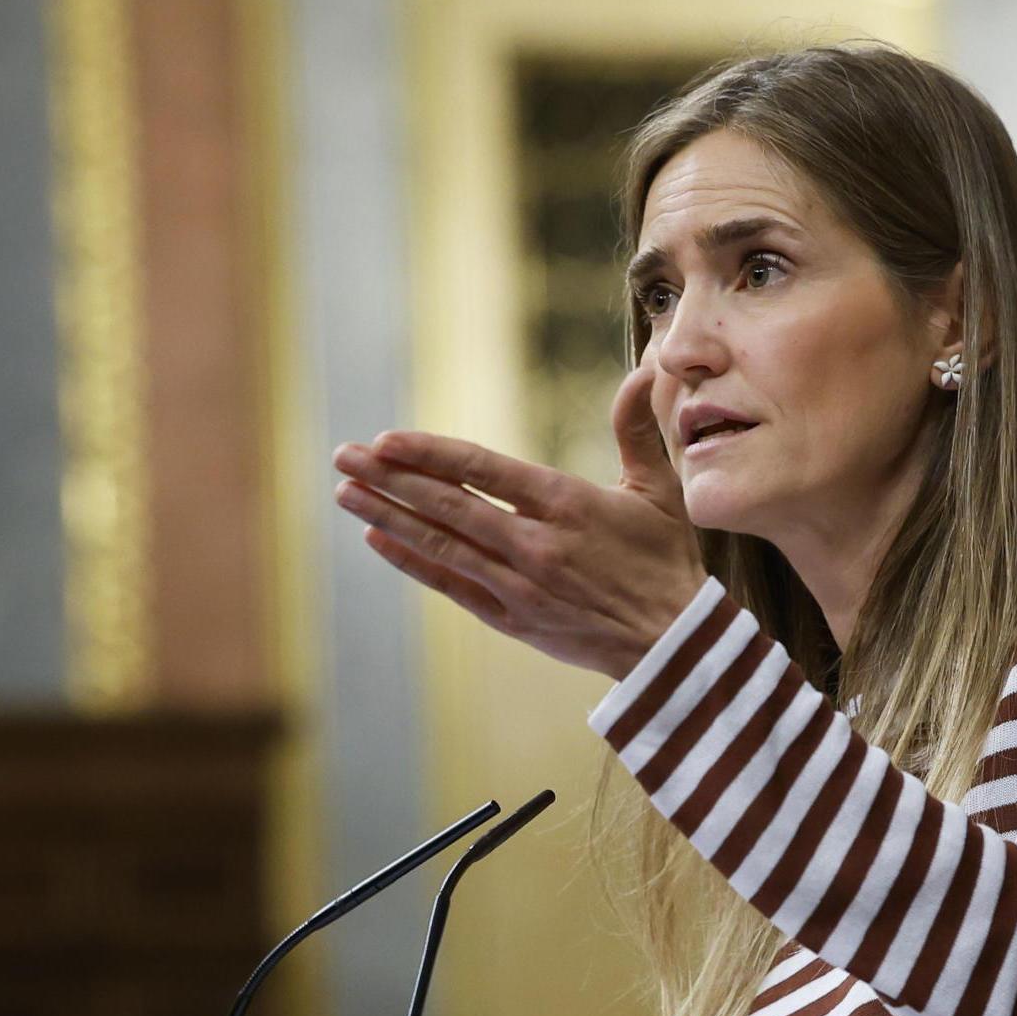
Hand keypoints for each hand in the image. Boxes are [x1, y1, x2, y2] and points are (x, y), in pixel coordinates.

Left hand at [330, 366, 706, 680]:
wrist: (673, 645)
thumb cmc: (666, 562)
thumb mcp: (658, 490)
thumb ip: (636, 429)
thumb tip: (644, 370)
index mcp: (567, 505)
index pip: (482, 470)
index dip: (428, 454)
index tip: (386, 439)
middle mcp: (534, 544)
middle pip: (447, 505)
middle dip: (388, 478)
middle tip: (343, 455)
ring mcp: (518, 585)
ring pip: (440, 544)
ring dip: (387, 516)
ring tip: (346, 493)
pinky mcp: (512, 619)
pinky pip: (451, 584)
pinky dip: (412, 561)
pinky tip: (379, 539)